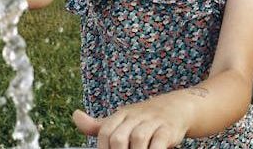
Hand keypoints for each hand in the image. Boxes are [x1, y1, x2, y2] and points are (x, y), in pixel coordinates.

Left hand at [72, 98, 187, 148]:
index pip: (105, 131)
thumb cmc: (144, 118)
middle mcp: (136, 116)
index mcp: (121, 115)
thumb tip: (75, 116)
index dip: (102, 148)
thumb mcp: (121, 119)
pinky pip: (158, 143)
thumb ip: (98, 125)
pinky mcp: (168, 130)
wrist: (177, 107)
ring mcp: (152, 122)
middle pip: (119, 137)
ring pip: (138, 139)